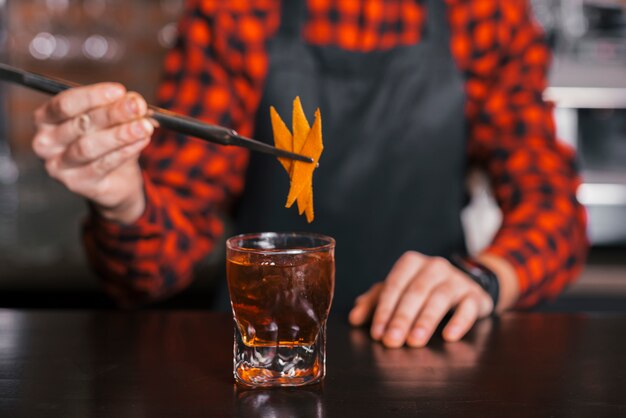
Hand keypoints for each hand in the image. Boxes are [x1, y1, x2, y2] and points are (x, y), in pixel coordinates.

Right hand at [32, 83, 153, 223]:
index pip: (65, 104)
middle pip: (80, 124)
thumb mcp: (112, 120)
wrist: (115, 180)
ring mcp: (58, 166)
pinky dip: (125, 151)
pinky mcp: (77, 184)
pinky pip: (102, 165)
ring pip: (89, 147)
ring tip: (144, 126)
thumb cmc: (106, 142)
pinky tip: (141, 141)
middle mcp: (45, 143)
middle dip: (112, 113)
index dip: (93, 96)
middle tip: (137, 107)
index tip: (119, 91)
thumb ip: (119, 108)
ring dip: (120, 134)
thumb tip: (134, 101)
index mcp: (46, 119)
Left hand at [348, 251, 493, 347]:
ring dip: (425, 321)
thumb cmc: (423, 289)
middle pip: (415, 292)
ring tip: (414, 341)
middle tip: (392, 341)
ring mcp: (456, 279)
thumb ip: (374, 302)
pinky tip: (449, 337)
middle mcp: (434, 267)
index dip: (384, 309)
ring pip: (440, 298)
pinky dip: (459, 321)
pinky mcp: (475, 295)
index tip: (377, 333)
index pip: (394, 285)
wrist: (465, 286)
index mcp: (411, 263)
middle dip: (401, 318)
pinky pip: (468, 307)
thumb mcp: (397, 291)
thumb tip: (354, 317)